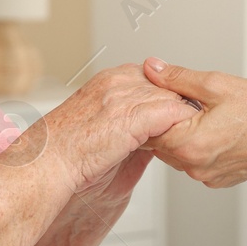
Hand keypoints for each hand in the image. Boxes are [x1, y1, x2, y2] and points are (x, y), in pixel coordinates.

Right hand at [29, 64, 197, 196]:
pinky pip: (172, 114)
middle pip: (165, 85)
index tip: (181, 111)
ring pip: (171, 97)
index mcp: (107, 80)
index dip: (167, 96)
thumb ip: (130, 123)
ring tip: (200, 131)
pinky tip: (191, 137)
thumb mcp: (101, 129)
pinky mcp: (132, 116)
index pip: (153, 79)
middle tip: (199, 120)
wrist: (46, 167)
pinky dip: (183, 125)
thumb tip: (157, 130)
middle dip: (180, 103)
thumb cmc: (65, 156)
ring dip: (185, 116)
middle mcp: (116, 82)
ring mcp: (123, 96)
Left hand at [140, 58, 246, 187]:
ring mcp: (206, 176)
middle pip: (161, 142)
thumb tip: (152, 68)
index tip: (163, 94)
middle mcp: (195, 166)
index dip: (153, 108)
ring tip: (206, 113)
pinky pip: (196, 161)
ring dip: (184, 134)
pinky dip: (199, 146)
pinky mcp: (218, 179)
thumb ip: (178, 78)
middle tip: (187, 100)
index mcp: (189, 145)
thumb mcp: (217, 84)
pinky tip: (217, 129)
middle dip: (168, 121)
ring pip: (178, 152)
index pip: (149, 128)